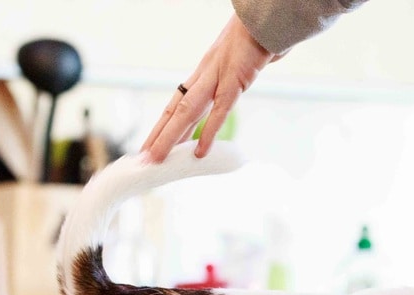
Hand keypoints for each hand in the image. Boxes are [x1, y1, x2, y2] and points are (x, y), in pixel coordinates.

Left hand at [141, 14, 277, 160]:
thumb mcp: (243, 58)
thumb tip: (242, 79)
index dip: (164, 125)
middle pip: (177, 109)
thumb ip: (238, 72)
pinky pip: (219, 110)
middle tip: (145, 158)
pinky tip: (199, 151)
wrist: (268, 16)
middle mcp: (206, 74)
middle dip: (159, 135)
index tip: (152, 144)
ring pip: (188, 111)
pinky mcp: (236, 80)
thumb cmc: (259, 36)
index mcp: (207, 71)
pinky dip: (208, 132)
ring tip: (157, 158)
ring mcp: (218, 77)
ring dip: (171, 136)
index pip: (180, 102)